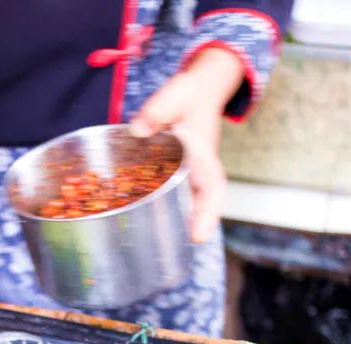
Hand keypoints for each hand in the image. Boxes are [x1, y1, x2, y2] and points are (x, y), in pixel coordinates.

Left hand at [131, 47, 242, 242]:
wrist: (198, 91)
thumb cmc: (187, 94)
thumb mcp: (173, 97)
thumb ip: (156, 111)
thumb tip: (138, 131)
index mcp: (202, 152)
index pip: (212, 186)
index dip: (207, 213)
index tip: (199, 234)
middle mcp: (200, 167)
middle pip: (206, 201)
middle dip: (201, 223)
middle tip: (193, 242)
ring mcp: (192, 172)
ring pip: (194, 201)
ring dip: (187, 222)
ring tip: (170, 245)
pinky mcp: (180, 172)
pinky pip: (178, 194)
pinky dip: (170, 210)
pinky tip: (149, 224)